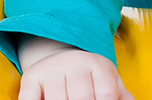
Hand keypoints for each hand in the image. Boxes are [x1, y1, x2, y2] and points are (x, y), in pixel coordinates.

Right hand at [18, 37, 134, 99]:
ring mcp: (51, 70)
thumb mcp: (108, 81)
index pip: (106, 92)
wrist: (59, 55)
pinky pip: (29, 98)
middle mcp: (74, 64)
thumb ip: (122, 95)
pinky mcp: (30, 78)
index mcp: (98, 66)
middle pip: (81, 97)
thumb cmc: (90, 77)